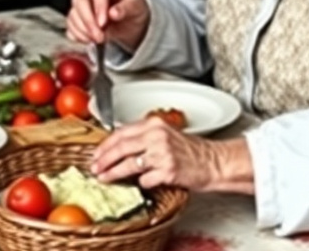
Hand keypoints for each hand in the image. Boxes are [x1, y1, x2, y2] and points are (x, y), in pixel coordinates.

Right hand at [66, 0, 149, 49]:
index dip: (99, 8)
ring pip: (73, 16)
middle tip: (99, 37)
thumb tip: (114, 13)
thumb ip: (127, 7)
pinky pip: (70, 27)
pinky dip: (78, 36)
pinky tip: (90, 40)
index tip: (103, 24)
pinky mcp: (75, 19)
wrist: (128, 20)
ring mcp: (79, 5)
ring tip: (98, 40)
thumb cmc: (131, 8)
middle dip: (88, 22)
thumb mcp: (136, 6)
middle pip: (80, 2)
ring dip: (84, 31)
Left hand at [90, 118, 254, 193]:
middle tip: (95, 167)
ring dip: (113, 173)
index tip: (96, 154)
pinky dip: (141, 183)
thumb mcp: (166, 135)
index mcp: (154, 125)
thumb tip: (117, 147)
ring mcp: (162, 154)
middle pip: (120, 147)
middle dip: (103, 159)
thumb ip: (143, 137)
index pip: (121, 132)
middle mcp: (157, 137)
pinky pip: (145, 180)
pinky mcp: (168, 172)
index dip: (105, 145)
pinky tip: (141, 183)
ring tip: (104, 178)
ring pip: (128, 164)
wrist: (214, 162)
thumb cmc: (192, 151)